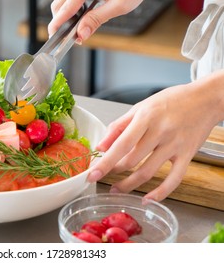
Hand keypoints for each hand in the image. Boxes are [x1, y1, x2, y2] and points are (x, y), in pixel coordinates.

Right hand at [48, 0, 154, 41]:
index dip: (59, 23)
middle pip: (60, 1)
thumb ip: (97, 20)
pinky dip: (73, 7)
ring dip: (67, 14)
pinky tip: (82, 16)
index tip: (53, 35)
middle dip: (61, 20)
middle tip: (69, 36)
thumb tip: (81, 33)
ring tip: (78, 28)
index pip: (67, 6)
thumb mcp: (119, 5)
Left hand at [87, 70, 223, 201]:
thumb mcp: (140, 107)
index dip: (105, 162)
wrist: (206, 99)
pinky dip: (160, 193)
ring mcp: (175, 145)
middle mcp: (160, 132)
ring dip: (129, 185)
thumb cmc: (170, 101)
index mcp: (146, 118)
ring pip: (148, 172)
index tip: (91, 174)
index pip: (121, 145)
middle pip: (131, 161)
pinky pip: (174, 179)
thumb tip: (101, 146)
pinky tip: (147, 199)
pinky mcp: (188, 155)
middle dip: (113, 172)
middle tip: (102, 177)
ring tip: (116, 189)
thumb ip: (119, 126)